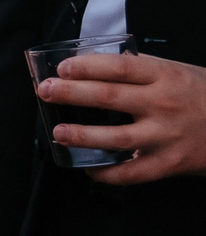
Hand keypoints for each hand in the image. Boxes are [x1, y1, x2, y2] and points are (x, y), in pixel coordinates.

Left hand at [40, 52, 205, 181]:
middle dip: (71, 94)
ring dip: (82, 135)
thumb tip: (95, 62)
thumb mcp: (178, 71)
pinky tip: (90, 169)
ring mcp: (167, 136)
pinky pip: (134, 173)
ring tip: (58, 133)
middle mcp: (163, 104)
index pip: (118, 67)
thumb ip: (141, 68)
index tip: (62, 68)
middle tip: (44, 91)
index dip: (86, 66)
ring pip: (116, 137)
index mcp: (164, 75)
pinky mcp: (171, 163)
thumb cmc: (203, 94)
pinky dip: (109, 174)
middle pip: (108, 97)